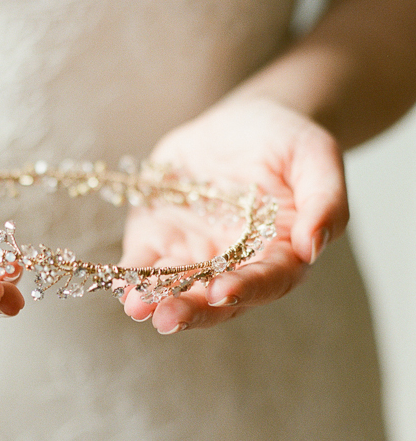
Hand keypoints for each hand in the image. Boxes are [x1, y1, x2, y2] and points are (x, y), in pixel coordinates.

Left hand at [120, 97, 348, 332]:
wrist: (242, 122)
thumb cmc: (286, 140)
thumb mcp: (316, 155)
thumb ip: (325, 200)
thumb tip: (315, 246)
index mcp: (281, 253)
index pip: (266, 281)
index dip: (244, 289)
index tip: (220, 291)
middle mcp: (237, 266)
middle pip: (215, 299)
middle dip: (191, 310)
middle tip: (167, 318)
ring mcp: (195, 256)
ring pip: (176, 290)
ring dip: (155, 302)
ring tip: (135, 307)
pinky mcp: (160, 241)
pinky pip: (144, 265)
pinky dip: (129, 276)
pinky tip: (117, 283)